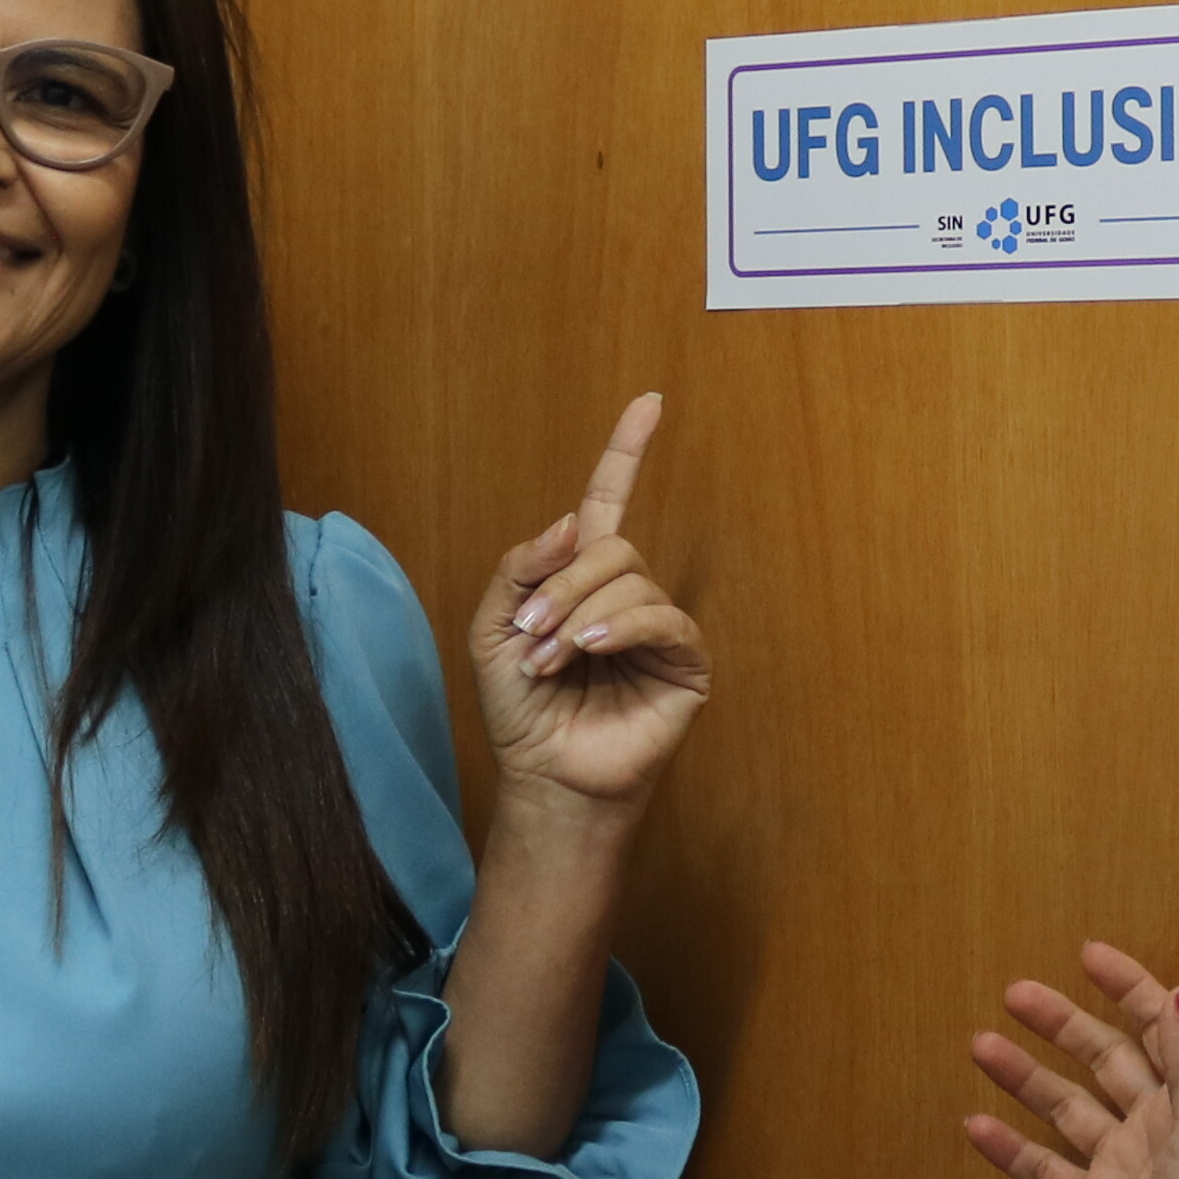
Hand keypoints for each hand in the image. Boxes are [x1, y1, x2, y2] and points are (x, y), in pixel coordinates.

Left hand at [471, 393, 708, 812]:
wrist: (545, 776)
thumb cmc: (521, 709)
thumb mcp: (492, 628)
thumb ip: (521, 567)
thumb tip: (572, 520)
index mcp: (582, 578)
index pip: (609, 501)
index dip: (627, 451)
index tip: (649, 402)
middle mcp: (626, 594)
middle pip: (611, 547)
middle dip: (562, 585)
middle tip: (531, 634)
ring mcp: (659, 627)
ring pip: (631, 580)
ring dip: (579, 616)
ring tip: (551, 660)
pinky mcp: (685, 662)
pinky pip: (662, 618)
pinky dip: (620, 628)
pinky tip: (590, 652)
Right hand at [961, 942, 1178, 1178]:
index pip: (1158, 1027)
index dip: (1128, 988)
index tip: (1088, 955)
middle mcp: (1155, 1125)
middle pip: (1103, 1059)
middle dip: (1062, 1024)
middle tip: (1015, 994)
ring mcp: (1121, 1166)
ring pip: (1066, 1107)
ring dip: (1026, 1076)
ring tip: (981, 1045)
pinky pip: (1045, 1169)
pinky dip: (1011, 1149)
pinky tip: (974, 1125)